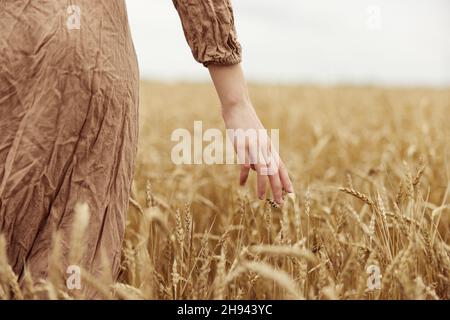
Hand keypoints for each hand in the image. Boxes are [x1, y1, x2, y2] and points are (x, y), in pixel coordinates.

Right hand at [208, 64, 293, 203]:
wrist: (238, 107)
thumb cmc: (246, 124)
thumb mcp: (256, 139)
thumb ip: (257, 155)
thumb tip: (255, 170)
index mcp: (269, 147)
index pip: (281, 166)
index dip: (286, 180)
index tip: (291, 193)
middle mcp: (264, 147)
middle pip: (274, 171)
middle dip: (278, 188)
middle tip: (280, 203)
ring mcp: (254, 146)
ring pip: (261, 169)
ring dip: (262, 185)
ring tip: (260, 198)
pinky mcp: (242, 144)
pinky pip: (244, 163)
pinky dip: (243, 175)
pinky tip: (241, 184)